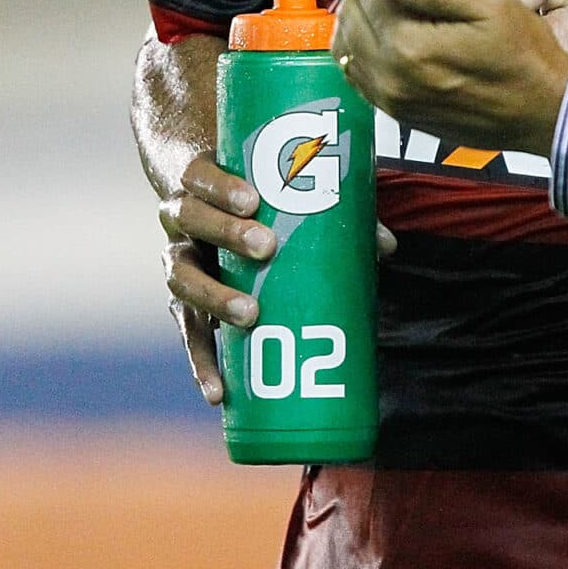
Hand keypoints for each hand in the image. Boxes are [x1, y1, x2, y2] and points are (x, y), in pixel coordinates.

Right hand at [160, 153, 395, 405]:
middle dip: (225, 233)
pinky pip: (190, 335)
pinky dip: (202, 364)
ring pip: (183, 279)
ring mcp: (181, 263)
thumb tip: (386, 246)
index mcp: (202, 183)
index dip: (221, 187)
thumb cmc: (260, 196)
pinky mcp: (186, 306)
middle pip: (190, 220)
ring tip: (249, 314)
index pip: (200, 175)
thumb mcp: (286, 193)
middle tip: (265, 245)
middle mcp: (181, 221)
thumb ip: (333, 211)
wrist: (212, 207)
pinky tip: (219, 392)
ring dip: (214, 297)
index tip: (253, 199)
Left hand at [334, 0, 567, 155]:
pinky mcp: (398, 112)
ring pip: (348, 44)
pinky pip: (359, 73)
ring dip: (359, 11)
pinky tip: (382, 29)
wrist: (545, 112)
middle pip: (355, 14)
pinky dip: (361, 44)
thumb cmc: (527, 58)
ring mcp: (392, 99)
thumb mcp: (492, 6)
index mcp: (412, 47)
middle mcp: (392, 77)